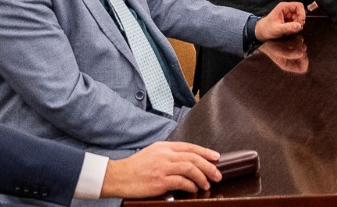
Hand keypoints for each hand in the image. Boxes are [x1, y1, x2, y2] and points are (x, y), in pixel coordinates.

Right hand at [101, 141, 221, 198]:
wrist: (118, 176)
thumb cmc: (135, 167)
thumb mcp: (152, 153)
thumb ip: (168, 154)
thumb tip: (187, 160)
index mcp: (164, 147)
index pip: (190, 147)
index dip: (205, 152)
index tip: (216, 157)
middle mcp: (165, 155)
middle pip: (193, 157)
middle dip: (208, 166)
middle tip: (217, 174)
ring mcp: (162, 167)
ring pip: (190, 168)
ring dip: (202, 177)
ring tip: (207, 184)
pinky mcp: (160, 181)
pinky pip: (181, 182)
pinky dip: (191, 185)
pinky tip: (194, 189)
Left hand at [255, 1, 307, 39]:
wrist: (261, 32)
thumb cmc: (266, 29)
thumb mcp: (277, 29)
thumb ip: (288, 27)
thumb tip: (299, 26)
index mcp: (283, 7)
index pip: (298, 6)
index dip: (302, 13)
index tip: (301, 22)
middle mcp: (287, 10)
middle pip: (300, 13)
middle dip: (299, 22)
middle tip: (295, 29)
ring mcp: (288, 15)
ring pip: (299, 19)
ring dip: (297, 26)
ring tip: (289, 31)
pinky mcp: (289, 20)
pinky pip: (296, 23)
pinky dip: (294, 28)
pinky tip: (288, 32)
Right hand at [257, 36, 309, 74]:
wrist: (265, 38)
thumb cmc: (270, 46)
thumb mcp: (278, 50)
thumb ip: (289, 54)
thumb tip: (301, 54)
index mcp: (288, 65)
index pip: (303, 68)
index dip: (303, 61)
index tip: (300, 52)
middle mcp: (292, 60)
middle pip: (304, 57)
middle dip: (300, 49)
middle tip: (294, 43)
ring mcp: (293, 52)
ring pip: (303, 48)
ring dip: (299, 42)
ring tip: (291, 39)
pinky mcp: (293, 44)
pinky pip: (301, 42)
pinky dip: (298, 38)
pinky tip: (292, 36)